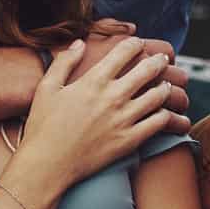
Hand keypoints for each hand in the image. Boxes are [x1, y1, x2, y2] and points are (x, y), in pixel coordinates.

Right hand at [19, 38, 187, 185]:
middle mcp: (112, 97)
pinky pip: (158, 123)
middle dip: (159, 61)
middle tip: (163, 60)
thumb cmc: (42, 126)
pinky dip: (166, 115)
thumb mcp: (47, 88)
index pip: (125, 52)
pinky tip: (164, 112)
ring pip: (158, 96)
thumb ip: (64, 61)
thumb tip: (80, 43)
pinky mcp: (129, 141)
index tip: (139, 44)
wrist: (46, 165)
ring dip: (166, 87)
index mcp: (93, 81)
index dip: (136, 44)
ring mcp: (123, 120)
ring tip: (166, 85)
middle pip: (148, 70)